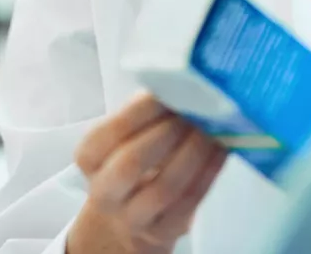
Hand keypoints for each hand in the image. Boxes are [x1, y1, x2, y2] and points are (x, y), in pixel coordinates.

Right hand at [71, 93, 226, 253]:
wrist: (131, 213)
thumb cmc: (133, 154)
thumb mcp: (127, 132)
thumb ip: (145, 109)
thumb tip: (178, 80)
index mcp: (89, 158)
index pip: (109, 133)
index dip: (141, 111)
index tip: (169, 90)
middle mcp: (105, 192)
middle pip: (131, 163)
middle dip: (166, 132)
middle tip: (193, 109)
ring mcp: (134, 217)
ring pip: (164, 187)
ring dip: (193, 152)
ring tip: (211, 127)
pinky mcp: (165, 230)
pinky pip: (189, 202)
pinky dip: (208, 172)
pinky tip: (221, 148)